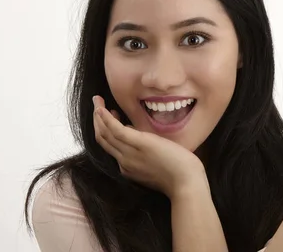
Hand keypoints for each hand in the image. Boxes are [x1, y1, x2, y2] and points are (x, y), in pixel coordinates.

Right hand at [92, 96, 206, 198]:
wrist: (186, 182)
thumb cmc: (178, 172)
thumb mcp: (154, 160)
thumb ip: (142, 149)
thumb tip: (133, 131)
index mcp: (128, 167)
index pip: (110, 146)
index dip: (106, 128)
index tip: (109, 114)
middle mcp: (124, 162)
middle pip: (103, 139)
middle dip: (96, 120)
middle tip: (96, 103)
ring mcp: (129, 154)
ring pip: (105, 134)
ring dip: (98, 115)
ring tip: (97, 100)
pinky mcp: (139, 144)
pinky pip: (116, 130)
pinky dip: (106, 119)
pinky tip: (102, 108)